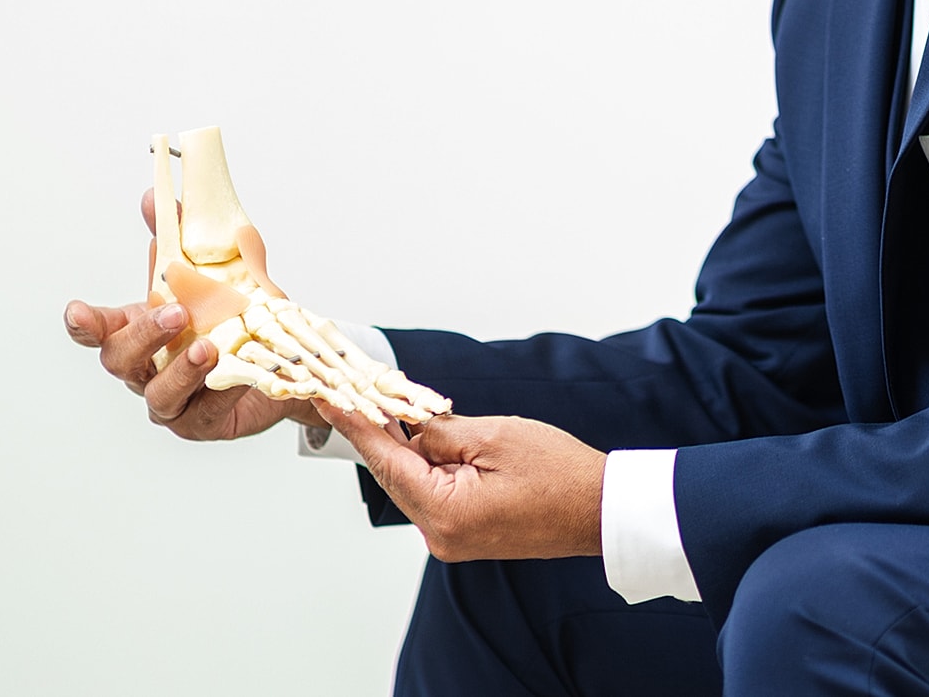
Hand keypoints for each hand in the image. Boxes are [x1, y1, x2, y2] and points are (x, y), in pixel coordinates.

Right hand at [60, 187, 317, 441]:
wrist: (288, 364)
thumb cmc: (240, 320)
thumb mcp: (219, 270)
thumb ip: (184, 237)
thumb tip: (158, 196)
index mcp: (141, 330)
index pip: (98, 330)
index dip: (84, 323)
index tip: (77, 311)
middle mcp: (148, 368)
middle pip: (121, 360)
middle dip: (144, 335)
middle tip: (176, 313)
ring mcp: (172, 400)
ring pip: (159, 393)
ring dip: (181, 369)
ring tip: (208, 348)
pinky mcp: (201, 423)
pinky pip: (203, 412)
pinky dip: (220, 390)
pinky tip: (237, 375)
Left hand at [324, 407, 606, 562]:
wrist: (600, 511)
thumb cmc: (560, 474)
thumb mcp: (495, 435)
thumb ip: (441, 430)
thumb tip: (410, 427)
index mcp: (445, 511)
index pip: (386, 460)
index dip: (356, 425)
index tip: (327, 399)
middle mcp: (440, 534)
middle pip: (395, 474)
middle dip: (381, 431)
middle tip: (360, 391)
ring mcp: (452, 538)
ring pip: (414, 482)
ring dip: (409, 447)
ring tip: (399, 406)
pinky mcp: (465, 534)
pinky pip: (434, 493)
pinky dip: (429, 466)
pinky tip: (430, 437)